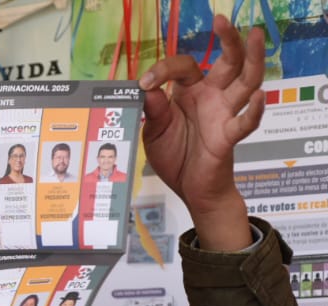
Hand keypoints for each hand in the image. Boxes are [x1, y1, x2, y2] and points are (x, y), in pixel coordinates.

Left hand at [139, 15, 264, 250]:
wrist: (189, 188)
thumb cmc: (175, 156)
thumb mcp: (154, 132)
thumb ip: (152, 111)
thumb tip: (147, 88)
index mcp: (190, 92)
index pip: (184, 67)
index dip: (164, 69)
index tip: (145, 83)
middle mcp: (212, 97)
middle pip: (228, 61)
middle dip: (228, 39)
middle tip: (223, 19)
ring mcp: (224, 114)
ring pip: (246, 81)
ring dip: (251, 59)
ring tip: (254, 35)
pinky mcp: (229, 136)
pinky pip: (245, 121)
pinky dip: (253, 110)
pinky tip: (258, 96)